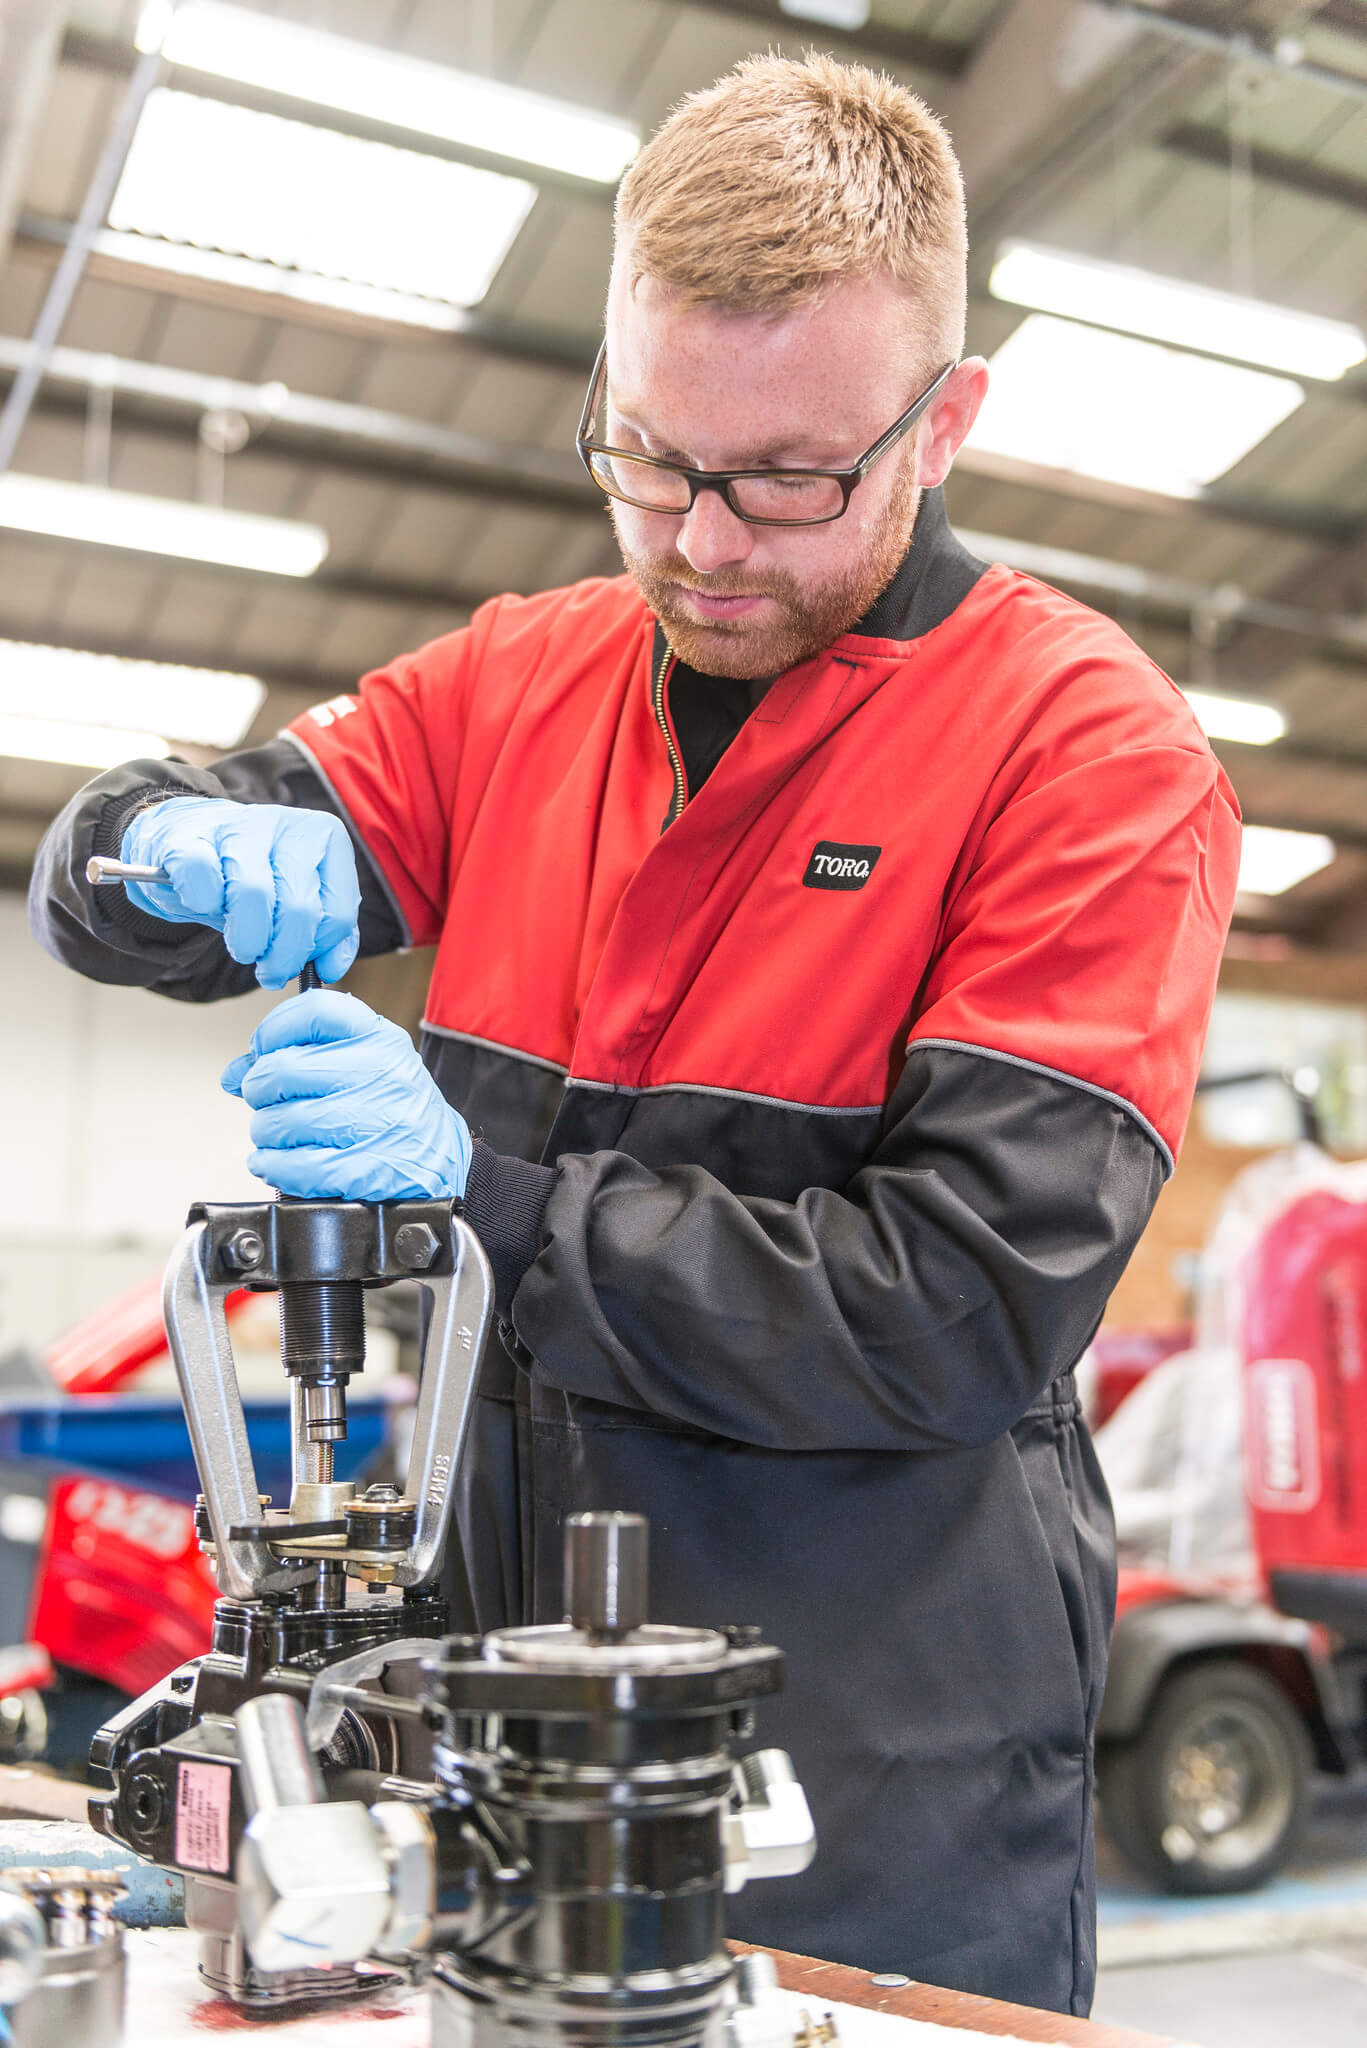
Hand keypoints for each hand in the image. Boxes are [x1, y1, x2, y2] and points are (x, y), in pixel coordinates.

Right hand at [121, 797, 359, 987]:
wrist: (193, 838)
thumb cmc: (253, 876)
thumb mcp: (298, 900)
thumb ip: (325, 934)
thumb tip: (330, 968)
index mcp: (326, 837)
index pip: (338, 913)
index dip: (316, 949)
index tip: (297, 960)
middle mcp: (288, 825)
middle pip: (299, 908)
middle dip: (282, 955)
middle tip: (268, 969)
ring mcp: (238, 824)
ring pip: (253, 893)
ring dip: (246, 939)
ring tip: (243, 948)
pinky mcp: (190, 833)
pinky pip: (202, 876)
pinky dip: (203, 904)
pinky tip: (205, 908)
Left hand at [222, 991, 471, 1200]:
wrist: (440, 1158)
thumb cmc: (392, 1107)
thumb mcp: (360, 1063)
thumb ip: (300, 1057)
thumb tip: (237, 1072)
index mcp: (378, 1038)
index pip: (312, 1011)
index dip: (272, 1030)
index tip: (262, 1049)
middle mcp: (380, 1073)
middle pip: (282, 1070)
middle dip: (259, 1090)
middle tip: (267, 1100)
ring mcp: (374, 1121)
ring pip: (281, 1121)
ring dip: (265, 1133)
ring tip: (278, 1134)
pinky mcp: (364, 1168)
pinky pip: (294, 1165)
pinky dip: (272, 1165)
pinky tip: (275, 1161)